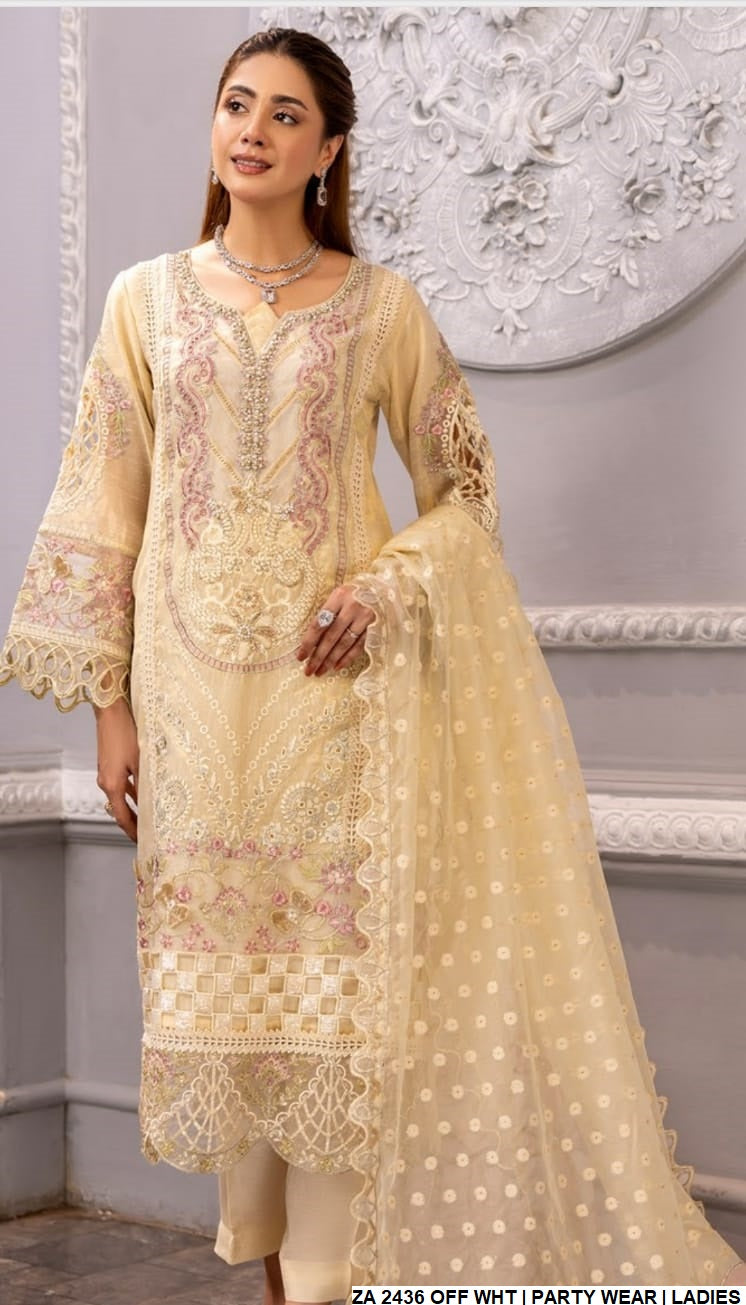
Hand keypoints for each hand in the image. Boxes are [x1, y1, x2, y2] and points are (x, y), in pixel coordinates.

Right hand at [94, 697, 139, 841]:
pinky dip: (130, 794)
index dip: (133, 832)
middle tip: (148, 835)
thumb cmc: (125, 733)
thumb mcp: (141, 760)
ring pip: (120, 798)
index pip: (123, 817)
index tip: (143, 843)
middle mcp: (105, 782)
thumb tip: (154, 802)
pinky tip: (142, 795)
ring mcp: (106, 774)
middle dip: (134, 824)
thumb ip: (146, 784)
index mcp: (112, 785)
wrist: (111, 711)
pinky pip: (120, 787)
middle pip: (120, 811)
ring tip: (148, 818)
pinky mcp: (108, 766)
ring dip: (133, 808)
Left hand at [297, 584, 374, 675]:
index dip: (308, 642)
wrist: (382, 588)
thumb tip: (310, 641)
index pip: (319, 624)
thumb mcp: (339, 595)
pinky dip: (348, 658)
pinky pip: (359, 646)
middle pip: (331, 637)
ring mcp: (365, 618)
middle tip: (309, 670)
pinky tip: (337, 666)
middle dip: (318, 656)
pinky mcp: (375, 627)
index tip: (300, 657)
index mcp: (339, 596)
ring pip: (344, 644)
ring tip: (320, 671)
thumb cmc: (354, 593)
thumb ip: (327, 613)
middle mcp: (352, 607)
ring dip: (331, 660)